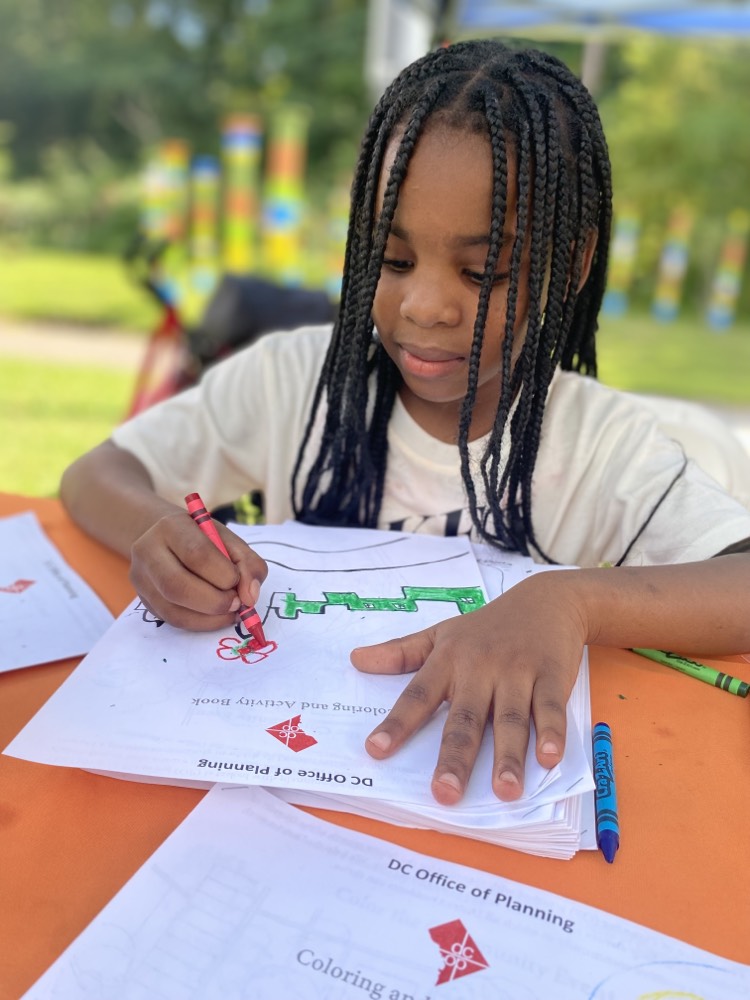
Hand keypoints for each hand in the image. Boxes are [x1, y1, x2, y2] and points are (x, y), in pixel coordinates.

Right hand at [130, 511, 266, 630]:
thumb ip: (248, 563)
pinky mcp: (145, 600)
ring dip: (210, 617)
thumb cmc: (202, 538)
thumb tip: (250, 596)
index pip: (197, 554)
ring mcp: (142, 578)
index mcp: (171, 526)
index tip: (239, 582)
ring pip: (173, 609)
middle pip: (177, 586)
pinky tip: (217, 617)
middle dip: (215, 601)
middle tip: (237, 604)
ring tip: (230, 611)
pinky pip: (173, 620)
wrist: (166, 539)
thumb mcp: (228, 540)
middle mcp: (148, 551)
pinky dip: (201, 624)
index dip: (224, 575)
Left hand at [351, 572, 585, 805]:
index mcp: (448, 660)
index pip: (417, 695)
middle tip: (445, 793)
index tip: (376, 750)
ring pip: (511, 719)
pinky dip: (552, 733)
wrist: (546, 600)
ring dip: (508, 756)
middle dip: (455, 757)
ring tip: (504, 791)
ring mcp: (518, 672)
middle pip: (465, 718)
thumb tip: (356, 660)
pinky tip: (549, 759)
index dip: (397, 724)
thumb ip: (400, 652)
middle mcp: (481, 667)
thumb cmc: (487, 626)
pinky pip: (551, 708)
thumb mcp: (441, 633)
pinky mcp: (552, 676)